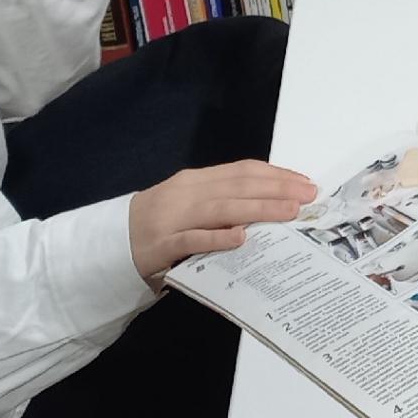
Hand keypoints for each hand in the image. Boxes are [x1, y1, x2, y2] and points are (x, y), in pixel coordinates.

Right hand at [130, 162, 321, 285]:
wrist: (108, 245)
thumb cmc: (158, 226)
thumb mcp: (189, 205)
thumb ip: (221, 201)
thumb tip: (269, 201)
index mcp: (195, 180)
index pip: (242, 171)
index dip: (275, 174)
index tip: (304, 181)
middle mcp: (185, 193)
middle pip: (238, 186)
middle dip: (277, 189)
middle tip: (309, 196)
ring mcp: (172, 219)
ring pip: (221, 209)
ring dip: (259, 209)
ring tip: (289, 212)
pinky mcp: (160, 246)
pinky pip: (192, 240)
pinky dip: (217, 238)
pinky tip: (241, 238)